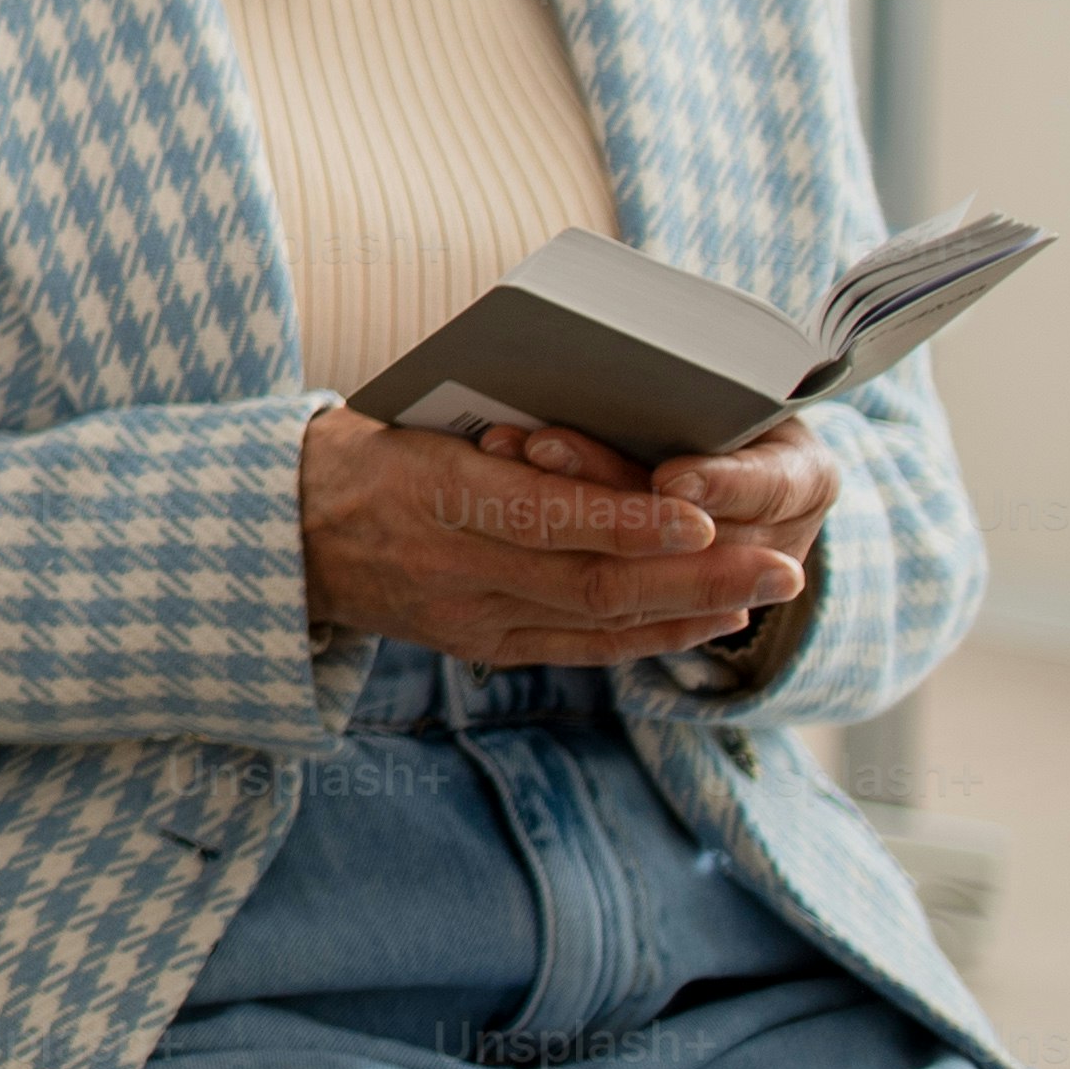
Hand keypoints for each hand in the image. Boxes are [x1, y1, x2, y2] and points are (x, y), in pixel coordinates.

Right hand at [294, 405, 810, 666]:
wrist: (285, 528)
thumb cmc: (370, 450)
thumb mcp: (425, 420)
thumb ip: (516, 442)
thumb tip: (625, 439)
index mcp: (430, 489)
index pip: (546, 514)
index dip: (631, 520)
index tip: (706, 513)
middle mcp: (450, 564)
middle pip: (591, 580)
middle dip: (697, 576)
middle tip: (784, 567)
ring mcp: (465, 614)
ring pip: (595, 622)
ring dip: (691, 609)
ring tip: (766, 591)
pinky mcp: (477, 644)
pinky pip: (578, 648)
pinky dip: (649, 634)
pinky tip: (705, 618)